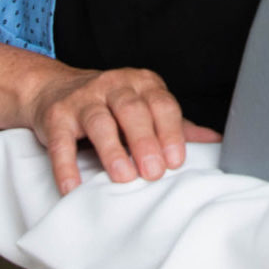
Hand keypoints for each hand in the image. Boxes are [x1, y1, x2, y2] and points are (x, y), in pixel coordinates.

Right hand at [27, 65, 221, 193]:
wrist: (54, 88)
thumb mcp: (144, 106)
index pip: (161, 104)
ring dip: (112, 150)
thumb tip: (215, 139)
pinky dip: (66, 164)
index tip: (176, 161)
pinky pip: (61, 140)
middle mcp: (113, 85)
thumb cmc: (110, 103)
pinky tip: (73, 185)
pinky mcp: (56, 116)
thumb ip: (176, 123)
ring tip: (123, 176)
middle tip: (153, 172)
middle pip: (132, 110)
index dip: (170, 132)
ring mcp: (83, 99)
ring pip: (99, 120)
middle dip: (144, 141)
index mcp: (141, 83)